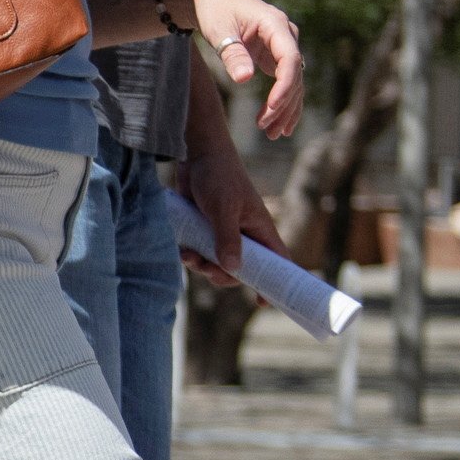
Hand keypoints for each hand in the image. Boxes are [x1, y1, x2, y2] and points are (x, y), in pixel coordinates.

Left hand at [176, 138, 281, 288]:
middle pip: (240, 270)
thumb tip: (233, 269)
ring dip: (202, 266)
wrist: (194, 156)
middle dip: (223, 276)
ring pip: (215, 264)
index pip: (277, 261)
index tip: (265, 304)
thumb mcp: (224, 208)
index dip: (274, 283)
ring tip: (189, 256)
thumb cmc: (218, 176)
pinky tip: (182, 251)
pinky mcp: (202, 229)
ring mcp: (221, 233)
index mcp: (260, 230)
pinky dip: (191, 256)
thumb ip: (227, 238)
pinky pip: (199, 253)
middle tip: (208, 269)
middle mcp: (244, 235)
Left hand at [179, 0, 300, 138]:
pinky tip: (278, 124)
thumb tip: (245, 79)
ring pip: (293, 82)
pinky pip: (285, 81)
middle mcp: (286, 36)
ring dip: (286, 108)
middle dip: (283, 104)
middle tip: (267, 129)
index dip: (284, 86)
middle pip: (294, 75)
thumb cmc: (214, 9)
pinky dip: (282, 101)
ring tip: (274, 134)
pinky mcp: (275, 55)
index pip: (290, 60)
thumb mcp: (219, 30)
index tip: (272, 108)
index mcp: (276, 25)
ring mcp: (283, 46)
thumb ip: (233, 54)